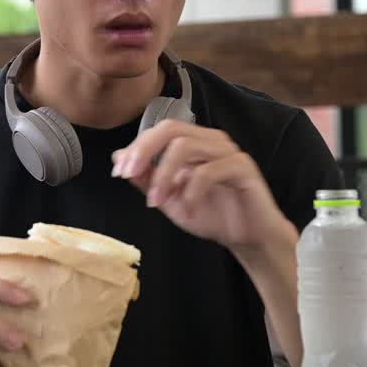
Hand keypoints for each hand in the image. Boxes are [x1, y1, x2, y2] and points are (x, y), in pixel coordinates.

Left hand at [111, 120, 290, 250]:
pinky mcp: (243, 167)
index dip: (136, 148)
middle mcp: (211, 140)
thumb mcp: (169, 199)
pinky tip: (188, 207)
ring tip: (157, 202)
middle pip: (171, 128)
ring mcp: (228, 151)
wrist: (248, 238)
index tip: (119, 172)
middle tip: (128, 175)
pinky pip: (210, 170)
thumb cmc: (211, 215)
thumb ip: (146, 178)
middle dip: (144, 150)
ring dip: (164, 175)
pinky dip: (191, 190)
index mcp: (194, 142)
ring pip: (186, 146)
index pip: (159, 130)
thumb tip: (118, 157)